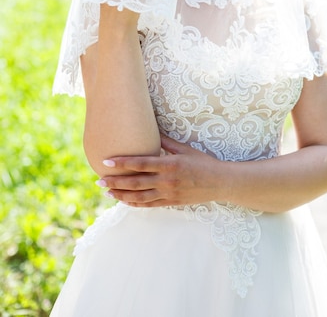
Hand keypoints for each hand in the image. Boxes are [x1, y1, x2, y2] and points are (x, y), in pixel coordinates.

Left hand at [96, 136, 225, 206]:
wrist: (219, 182)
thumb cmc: (203, 162)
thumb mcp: (185, 149)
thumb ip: (167, 142)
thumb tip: (150, 130)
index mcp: (169, 164)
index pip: (140, 164)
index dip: (122, 163)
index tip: (106, 161)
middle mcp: (166, 181)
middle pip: (135, 182)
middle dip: (115, 182)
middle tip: (99, 180)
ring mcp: (168, 194)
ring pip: (139, 197)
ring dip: (121, 195)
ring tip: (107, 192)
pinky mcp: (171, 203)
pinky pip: (149, 205)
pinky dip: (135, 204)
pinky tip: (124, 201)